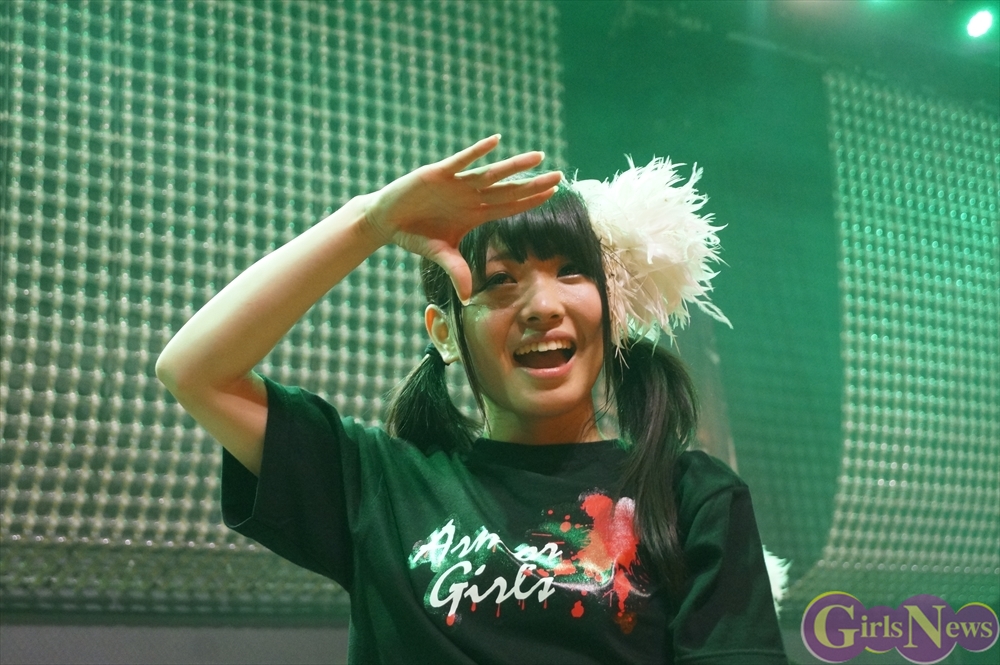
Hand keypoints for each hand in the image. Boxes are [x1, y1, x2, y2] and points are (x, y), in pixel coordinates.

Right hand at [363, 135, 561, 302]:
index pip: (508, 206)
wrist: (385, 219)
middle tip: (559, 176)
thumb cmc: (414, 235)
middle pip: (507, 190)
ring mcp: (456, 183)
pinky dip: (478, 152)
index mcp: (473, 213)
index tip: (552, 194)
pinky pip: (462, 161)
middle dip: (532, 184)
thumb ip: (455, 269)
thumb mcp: (438, 253)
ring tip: (538, 158)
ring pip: (491, 174)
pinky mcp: (437, 173)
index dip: (530, 201)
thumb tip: (467, 296)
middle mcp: (470, 196)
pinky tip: (496, 142)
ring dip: (514, 167)